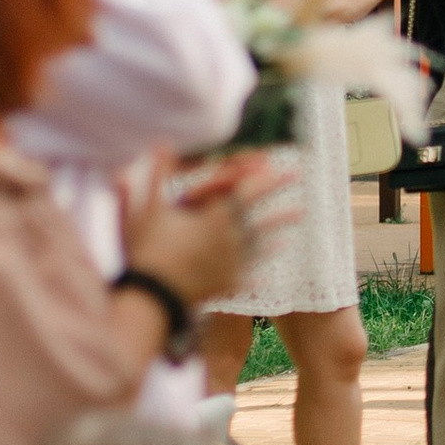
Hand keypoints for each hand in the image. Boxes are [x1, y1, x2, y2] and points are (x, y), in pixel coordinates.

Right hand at [128, 151, 292, 308]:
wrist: (150, 300)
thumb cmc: (146, 253)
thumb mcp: (147, 211)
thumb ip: (157, 176)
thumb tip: (159, 144)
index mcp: (214, 219)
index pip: (244, 191)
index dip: (261, 176)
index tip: (278, 165)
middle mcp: (230, 240)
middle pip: (261, 214)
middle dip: (278, 194)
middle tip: (298, 180)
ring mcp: (232, 264)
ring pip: (262, 244)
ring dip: (279, 230)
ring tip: (298, 219)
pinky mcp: (228, 285)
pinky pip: (251, 274)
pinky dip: (261, 269)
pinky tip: (271, 271)